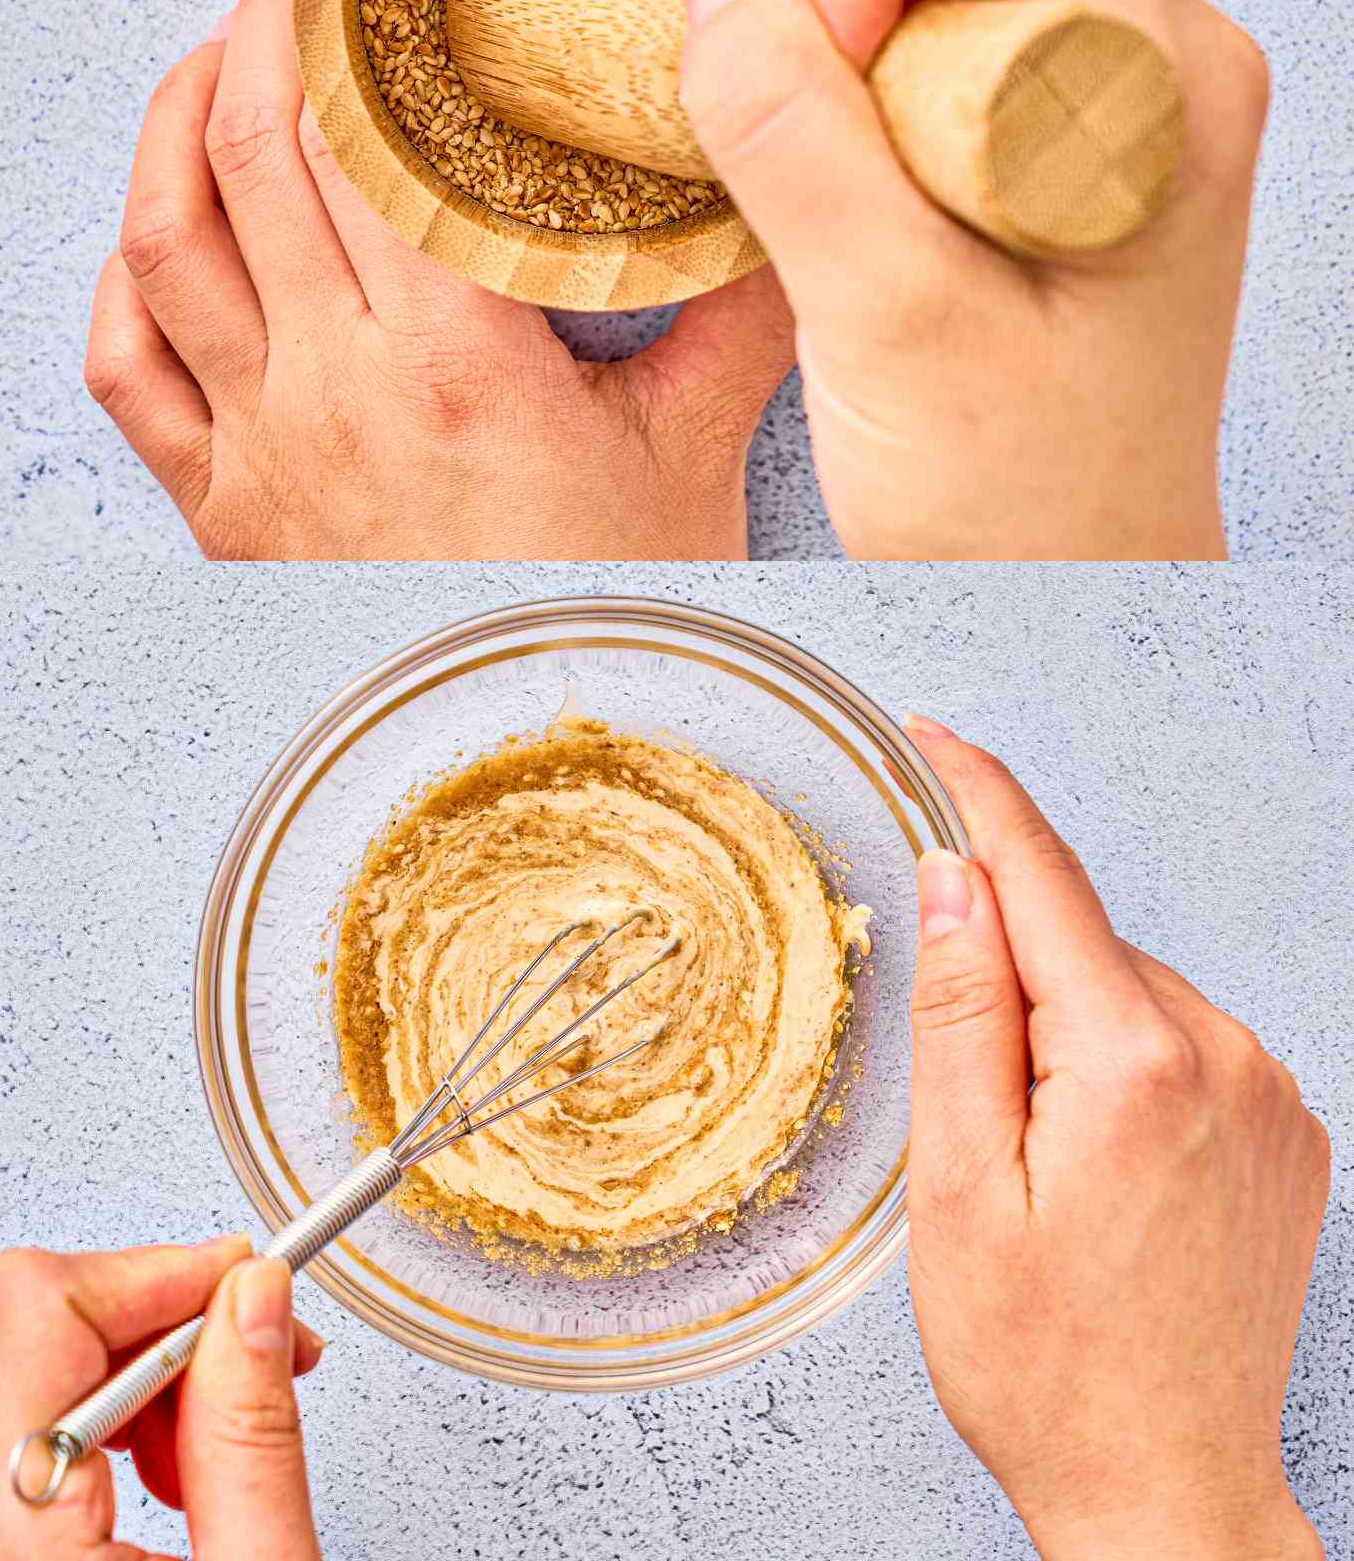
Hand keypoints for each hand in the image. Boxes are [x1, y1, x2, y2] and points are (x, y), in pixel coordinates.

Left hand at [0, 1240, 325, 1559]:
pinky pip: (28, 1438)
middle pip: (42, 1327)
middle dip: (171, 1329)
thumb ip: (252, 1433)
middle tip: (269, 1366)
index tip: (254, 1287)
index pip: (45, 1300)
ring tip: (223, 1451)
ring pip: (38, 1375)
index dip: (165, 1272)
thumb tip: (255, 1301)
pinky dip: (112, 1434)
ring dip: (148, 1385)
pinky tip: (169, 1485)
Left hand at [86, 0, 793, 559]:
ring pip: (164, 237)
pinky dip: (124, 275)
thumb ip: (735, 320)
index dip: (343, 14)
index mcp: (451, 362)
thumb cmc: (595, 621)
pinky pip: (126, 365)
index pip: (361, 136)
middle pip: (252, 151)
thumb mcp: (690, 462)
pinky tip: (160, 228)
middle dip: (258, 24)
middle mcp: (332, 389)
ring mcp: (259, 446)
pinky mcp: (221, 503)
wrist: (512, 765)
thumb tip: (777, 206)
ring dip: (174, 120)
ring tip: (217, 55)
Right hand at [678, 0, 1268, 559]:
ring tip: (778, 148)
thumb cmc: (1024, 504)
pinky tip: (801, 158)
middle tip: (750, 97)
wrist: (1070, 590)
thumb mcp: (893, 327)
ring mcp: (1082, 82)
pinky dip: (814, 63)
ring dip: (797, 11)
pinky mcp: (1021, 125)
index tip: (786, 74)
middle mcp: (1138, 49)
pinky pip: (895, 23)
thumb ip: (798, 139)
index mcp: (1158, 72)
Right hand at [900, 717, 1328, 1558]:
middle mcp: (1227, 1056)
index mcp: (1135, 1063)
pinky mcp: (1289, 1132)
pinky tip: (1099, 1165)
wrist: (1165, 1490)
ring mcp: (1272, 1095)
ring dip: (1067, 1030)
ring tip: (1039, 1167)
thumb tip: (955, 878)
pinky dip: (1122, 1063)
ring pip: (1129, 993)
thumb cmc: (1045, 1363)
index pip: (1042, 876)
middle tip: (970, 1110)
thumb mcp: (961, 1187)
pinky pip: (1182, 1044)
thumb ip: (962, 1013)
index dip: (978, 794)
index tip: (931, 734)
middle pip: (1081, 943)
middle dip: (1009, 973)